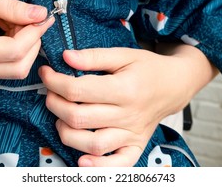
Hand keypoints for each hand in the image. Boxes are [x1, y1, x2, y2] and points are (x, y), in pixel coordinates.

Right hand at [0, 0, 53, 79]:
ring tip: (17, 24)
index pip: (14, 51)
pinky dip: (19, 51)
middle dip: (32, 42)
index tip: (44, 18)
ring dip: (27, 47)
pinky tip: (11, 33)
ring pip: (18, 69)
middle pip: (19, 66)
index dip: (34, 34)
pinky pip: (10, 68)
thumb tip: (42, 15)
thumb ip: (13, 8)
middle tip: (30, 20)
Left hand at [39, 45, 216, 165]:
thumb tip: (66, 57)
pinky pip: (118, 164)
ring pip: (93, 144)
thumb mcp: (124, 54)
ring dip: (67, 133)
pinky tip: (82, 160)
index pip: (78, 90)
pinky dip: (98, 168)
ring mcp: (133, 133)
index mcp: (125, 89)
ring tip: (61, 119)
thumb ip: (94, 57)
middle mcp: (129, 115)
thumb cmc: (148, 68)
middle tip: (50, 93)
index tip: (46, 73)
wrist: (175, 85)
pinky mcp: (136, 145)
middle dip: (55, 104)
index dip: (54, 82)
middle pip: (80, 117)